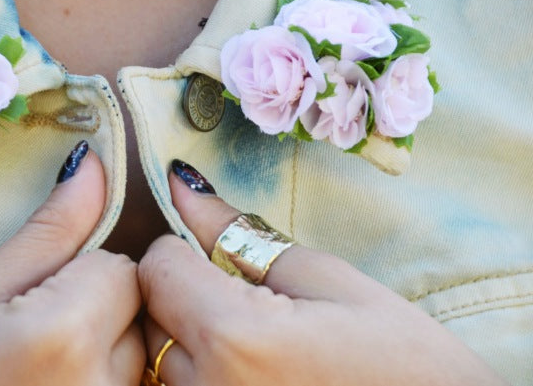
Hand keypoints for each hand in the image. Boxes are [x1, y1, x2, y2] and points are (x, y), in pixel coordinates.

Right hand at [0, 143, 144, 385]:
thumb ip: (50, 231)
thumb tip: (96, 165)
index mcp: (65, 334)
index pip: (120, 269)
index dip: (81, 274)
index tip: (37, 299)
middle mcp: (102, 385)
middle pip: (138, 311)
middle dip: (100, 310)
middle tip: (35, 337)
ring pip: (141, 354)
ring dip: (107, 350)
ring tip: (44, 368)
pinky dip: (105, 380)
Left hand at [138, 160, 507, 385]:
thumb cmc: (404, 361)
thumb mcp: (327, 279)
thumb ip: (238, 233)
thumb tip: (181, 184)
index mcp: (236, 338)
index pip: (155, 267)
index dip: (182, 248)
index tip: (217, 255)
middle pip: (148, 312)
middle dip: (179, 289)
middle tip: (234, 294)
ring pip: (155, 357)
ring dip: (184, 334)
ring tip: (249, 339)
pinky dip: (197, 370)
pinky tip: (245, 370)